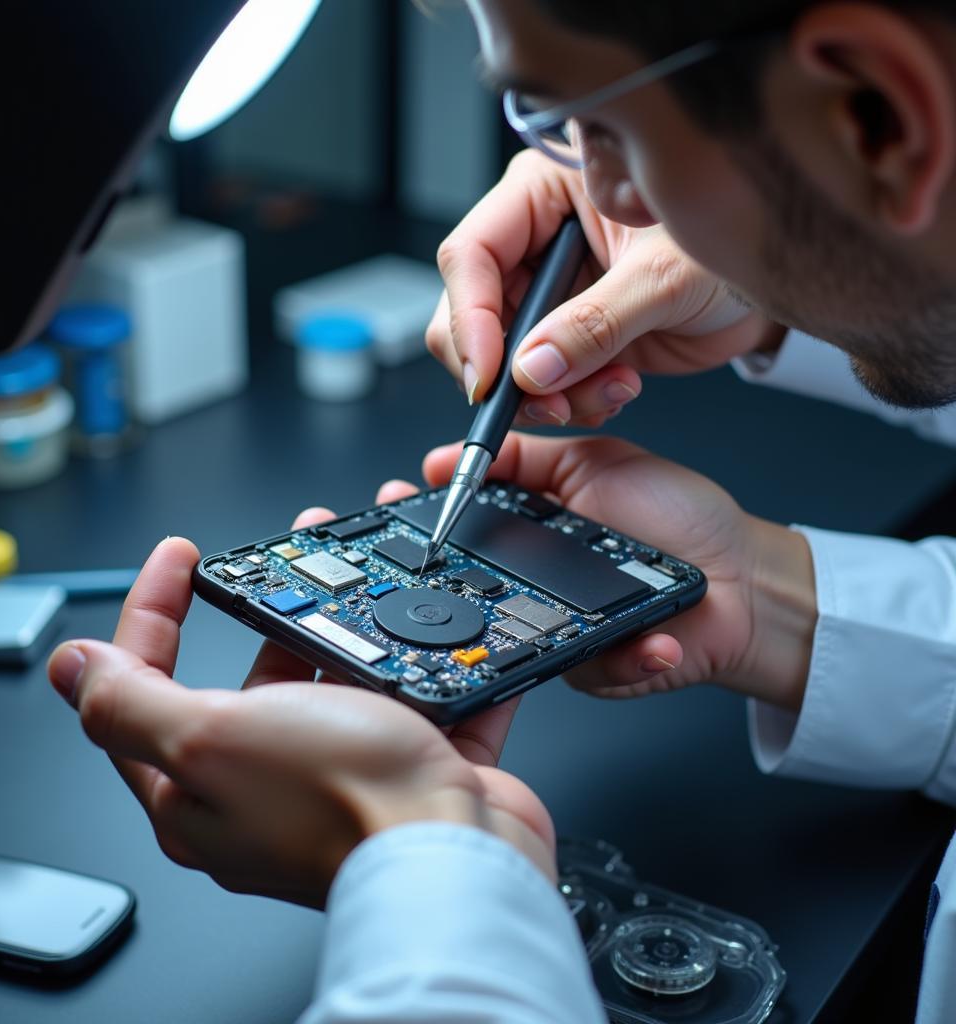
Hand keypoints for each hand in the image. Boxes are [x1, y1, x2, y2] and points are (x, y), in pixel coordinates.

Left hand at [46, 504, 553, 908]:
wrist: (459, 861)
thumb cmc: (340, 806)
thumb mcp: (211, 740)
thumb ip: (131, 703)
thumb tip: (70, 666)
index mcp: (198, 786)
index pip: (143, 687)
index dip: (151, 611)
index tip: (178, 558)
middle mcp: (264, 784)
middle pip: (248, 677)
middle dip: (265, 604)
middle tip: (283, 554)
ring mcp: (339, 774)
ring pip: (332, 677)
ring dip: (345, 618)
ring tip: (358, 569)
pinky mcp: (405, 766)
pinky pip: (410, 697)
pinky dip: (420, 657)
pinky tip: (426, 621)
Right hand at [422, 433, 815, 708]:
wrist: (746, 576)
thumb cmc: (681, 518)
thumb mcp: (598, 462)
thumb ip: (528, 457)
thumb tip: (449, 458)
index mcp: (533, 535)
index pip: (464, 532)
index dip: (424, 526)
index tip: (394, 507)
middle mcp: (539, 585)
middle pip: (473, 594)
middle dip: (440, 587)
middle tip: (427, 569)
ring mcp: (563, 630)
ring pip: (521, 641)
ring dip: (526, 627)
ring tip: (565, 600)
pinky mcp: (602, 668)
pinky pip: (595, 672)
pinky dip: (626, 659)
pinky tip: (654, 640)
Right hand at [427, 150, 784, 426]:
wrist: (768, 286)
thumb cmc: (730, 242)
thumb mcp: (664, 278)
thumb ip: (596, 324)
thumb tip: (532, 369)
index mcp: (544, 194)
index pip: (471, 255)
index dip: (470, 318)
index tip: (488, 374)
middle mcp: (537, 243)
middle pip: (474, 314)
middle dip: (506, 370)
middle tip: (546, 402)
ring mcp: (552, 293)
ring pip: (505, 358)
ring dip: (546, 394)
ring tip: (606, 393)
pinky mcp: (571, 336)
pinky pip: (542, 382)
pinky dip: (570, 401)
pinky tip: (615, 391)